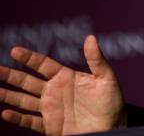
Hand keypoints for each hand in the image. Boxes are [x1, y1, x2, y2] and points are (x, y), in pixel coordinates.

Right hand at [0, 35, 125, 134]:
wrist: (112, 128)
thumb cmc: (112, 102)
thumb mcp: (106, 78)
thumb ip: (96, 59)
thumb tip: (91, 38)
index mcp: (66, 77)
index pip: (43, 64)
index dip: (29, 58)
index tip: (14, 50)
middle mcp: (55, 91)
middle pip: (27, 81)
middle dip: (10, 75)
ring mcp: (51, 108)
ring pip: (24, 100)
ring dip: (8, 95)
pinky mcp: (50, 125)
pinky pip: (30, 121)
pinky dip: (17, 118)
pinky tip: (5, 113)